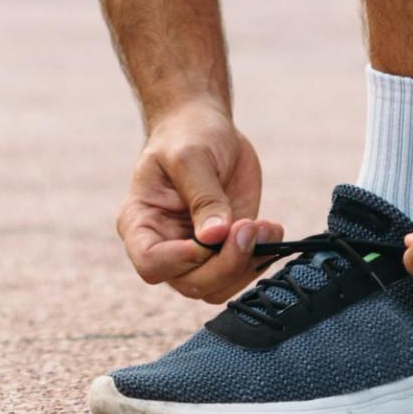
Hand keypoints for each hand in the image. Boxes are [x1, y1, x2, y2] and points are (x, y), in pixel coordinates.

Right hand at [116, 102, 278, 300]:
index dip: (179, 261)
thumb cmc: (187, 134)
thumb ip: (203, 197)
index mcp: (140, 222)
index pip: (150, 263)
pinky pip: (241, 272)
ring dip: (247, 264)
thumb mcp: (191, 157)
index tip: (210, 237)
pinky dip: (261, 259)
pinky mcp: (225, 248)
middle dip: (224, 262)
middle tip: (248, 226)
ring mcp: (196, 251)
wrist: (205, 126)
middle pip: (190, 282)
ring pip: (217, 287)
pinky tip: (272, 230)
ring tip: (266, 226)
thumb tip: (215, 236)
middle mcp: (165, 245)